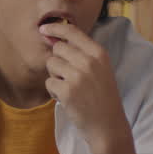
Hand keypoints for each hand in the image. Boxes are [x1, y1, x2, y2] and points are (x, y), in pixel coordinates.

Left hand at [40, 22, 128, 143]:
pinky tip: (66, 98)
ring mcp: (78, 76)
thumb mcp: (101, 69)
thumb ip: (82, 54)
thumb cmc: (102, 96)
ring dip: (55, 76)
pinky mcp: (67, 91)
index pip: (72, 32)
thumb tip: (54, 39)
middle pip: (57, 48)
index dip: (55, 28)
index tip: (43, 28)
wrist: (108, 125)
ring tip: (70, 88)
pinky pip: (48, 82)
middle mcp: (89, 62)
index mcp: (99, 54)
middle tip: (69, 76)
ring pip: (51, 64)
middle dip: (58, 60)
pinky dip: (54, 91)